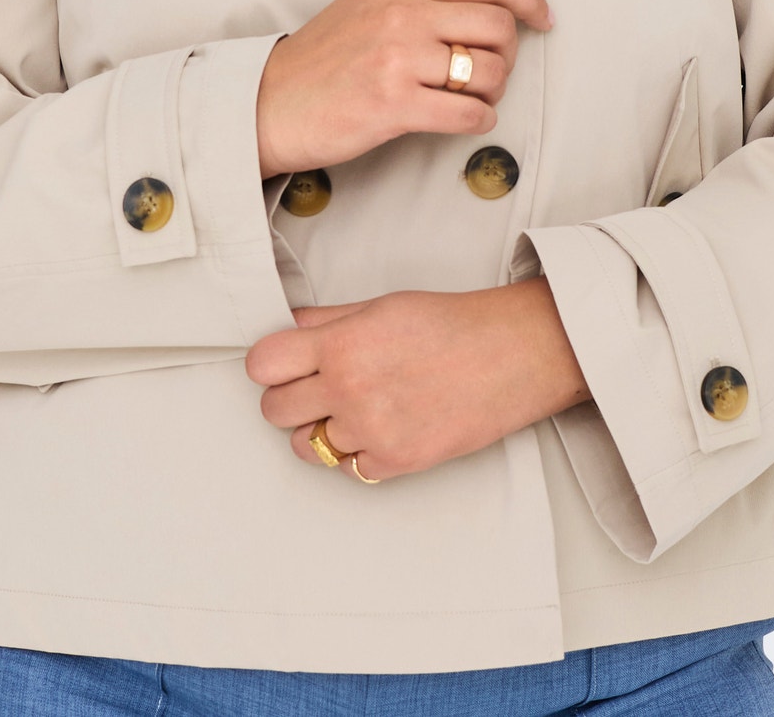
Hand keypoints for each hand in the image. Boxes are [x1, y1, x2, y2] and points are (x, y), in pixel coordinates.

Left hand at [245, 279, 590, 481]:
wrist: (511, 355)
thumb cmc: (453, 325)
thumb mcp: (382, 305)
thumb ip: (329, 321)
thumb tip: (290, 328)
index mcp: (342, 343)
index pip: (262, 365)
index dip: (270, 364)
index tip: (282, 364)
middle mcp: (349, 388)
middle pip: (274, 410)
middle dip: (289, 398)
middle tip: (314, 388)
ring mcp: (370, 430)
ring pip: (306, 446)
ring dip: (320, 430)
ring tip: (350, 410)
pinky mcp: (394, 462)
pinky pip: (347, 469)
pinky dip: (357, 453)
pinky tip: (380, 427)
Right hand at [255, 0, 554, 177]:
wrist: (268, 102)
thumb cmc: (320, 59)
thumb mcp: (368, 5)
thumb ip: (420, 0)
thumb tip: (486, 13)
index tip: (542, 17)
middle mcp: (402, 12)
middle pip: (497, 25)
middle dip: (507, 54)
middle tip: (491, 72)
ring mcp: (398, 57)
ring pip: (489, 71)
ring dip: (493, 92)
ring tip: (471, 99)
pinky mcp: (394, 104)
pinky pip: (469, 113)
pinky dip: (479, 121)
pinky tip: (465, 120)